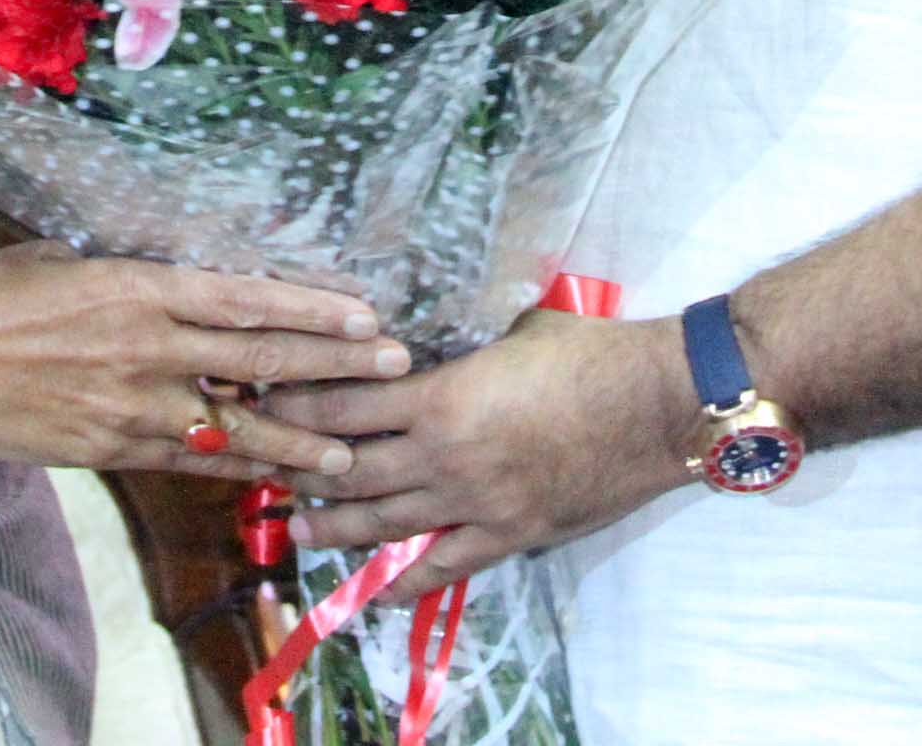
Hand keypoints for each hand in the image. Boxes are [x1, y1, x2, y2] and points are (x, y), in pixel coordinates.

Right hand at [0, 241, 412, 484]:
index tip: (365, 314)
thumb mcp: (62, 259)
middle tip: (393, 369)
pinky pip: (182, 463)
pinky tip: (267, 479)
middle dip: (332, 367)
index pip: (245, 299)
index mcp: (136, 288)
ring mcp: (126, 407)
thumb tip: (181, 272)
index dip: (311, 309)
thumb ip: (129, 273)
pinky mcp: (103, 450)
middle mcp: (143, 349)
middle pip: (258, 360)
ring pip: (231, 427)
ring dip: (295, 441)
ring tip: (349, 455)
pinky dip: (229, 471)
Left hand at [266, 309, 704, 594]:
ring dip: (336, 528)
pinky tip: (376, 590)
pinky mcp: (509, 535)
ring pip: (386, 524)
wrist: (657, 403)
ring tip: (298, 528)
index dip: (298, 405)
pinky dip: (405, 581)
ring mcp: (476, 503)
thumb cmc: (589, 353)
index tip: (266, 401)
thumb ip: (460, 347)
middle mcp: (447, 457)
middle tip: (264, 470)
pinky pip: (444, 567)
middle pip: (351, 472)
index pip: (344, 407)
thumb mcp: (510, 333)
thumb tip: (428, 333)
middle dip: (301, 472)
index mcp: (441, 398)